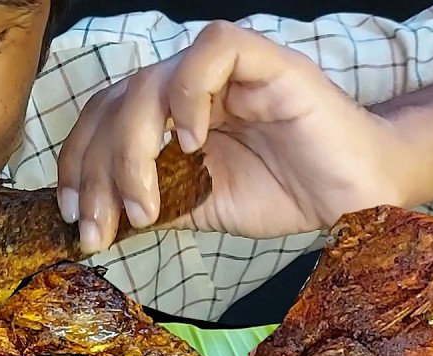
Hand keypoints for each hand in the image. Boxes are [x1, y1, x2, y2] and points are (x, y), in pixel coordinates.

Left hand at [57, 21, 414, 253]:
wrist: (358, 194)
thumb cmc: (285, 191)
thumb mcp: (198, 207)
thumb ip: (151, 204)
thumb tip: (95, 225)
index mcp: (168, 113)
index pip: (102, 119)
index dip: (78, 163)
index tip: (74, 217)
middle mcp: (189, 85)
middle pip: (115, 103)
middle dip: (96, 171)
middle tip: (101, 227)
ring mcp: (226, 71)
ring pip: (150, 81)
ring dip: (132, 150)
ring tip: (146, 205)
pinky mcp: (267, 61)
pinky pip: (213, 50)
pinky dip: (188, 96)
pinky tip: (192, 144)